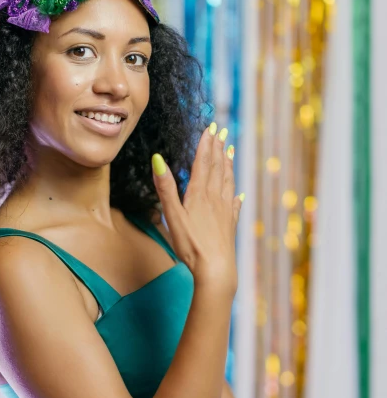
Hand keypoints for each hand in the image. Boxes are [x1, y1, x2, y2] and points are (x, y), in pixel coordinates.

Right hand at [151, 124, 243, 296]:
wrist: (215, 269)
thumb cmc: (191, 245)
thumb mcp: (172, 216)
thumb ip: (165, 187)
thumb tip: (157, 159)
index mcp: (199, 194)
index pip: (202, 163)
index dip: (206, 144)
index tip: (210, 128)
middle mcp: (214, 199)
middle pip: (217, 168)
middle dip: (218, 149)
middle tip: (221, 132)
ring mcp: (224, 211)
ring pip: (227, 182)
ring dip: (228, 165)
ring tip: (230, 151)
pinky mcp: (229, 225)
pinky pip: (234, 205)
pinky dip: (236, 195)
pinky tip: (239, 193)